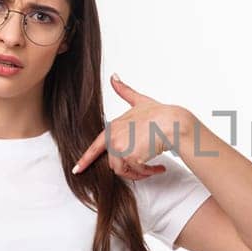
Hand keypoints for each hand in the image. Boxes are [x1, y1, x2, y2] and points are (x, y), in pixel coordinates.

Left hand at [72, 73, 191, 179]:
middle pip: (113, 163)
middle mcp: (114, 138)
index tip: (78, 169)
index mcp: (113, 127)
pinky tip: (159, 168)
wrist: (173, 123)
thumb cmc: (160, 114)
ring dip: (139, 173)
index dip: (86, 159)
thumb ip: (124, 91)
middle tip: (144, 167)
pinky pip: (137, 173)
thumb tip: (114, 77)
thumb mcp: (139, 101)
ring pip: (123, 170)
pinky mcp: (131, 158)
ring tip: (152, 168)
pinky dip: (149, 173)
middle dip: (129, 168)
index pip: (95, 146)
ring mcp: (121, 148)